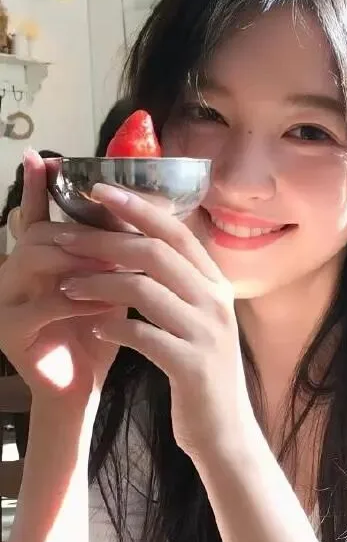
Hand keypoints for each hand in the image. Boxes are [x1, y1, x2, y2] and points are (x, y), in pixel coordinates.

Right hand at [0, 151, 122, 403]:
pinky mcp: (9, 331)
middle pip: (39, 233)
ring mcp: (5, 301)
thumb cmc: (97, 331)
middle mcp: (12, 273)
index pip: (35, 215)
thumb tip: (139, 207)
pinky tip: (110, 305)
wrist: (84, 386)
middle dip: (82, 234)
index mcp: (35, 259)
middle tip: (121, 240)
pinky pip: (44, 304)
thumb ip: (111, 250)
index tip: (42, 155)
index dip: (38, 187)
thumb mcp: (108, 283)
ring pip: (34, 259)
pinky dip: (82, 301)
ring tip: (119, 269)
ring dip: (82, 261)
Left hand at [57, 184, 256, 457]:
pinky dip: (111, 329)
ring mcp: (207, 332)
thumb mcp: (197, 320)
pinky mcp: (192, 365)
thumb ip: (177, 285)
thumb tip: (137, 247)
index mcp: (216, 284)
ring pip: (145, 290)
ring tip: (66, 288)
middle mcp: (216, 301)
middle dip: (106, 240)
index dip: (138, 208)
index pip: (177, 232)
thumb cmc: (200, 369)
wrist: (224, 430)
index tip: (100, 190)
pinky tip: (93, 331)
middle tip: (66, 237)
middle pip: (157, 254)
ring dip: (98, 284)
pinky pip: (142, 336)